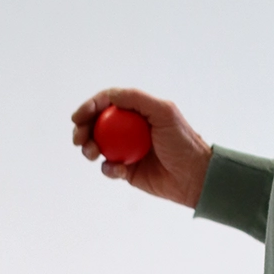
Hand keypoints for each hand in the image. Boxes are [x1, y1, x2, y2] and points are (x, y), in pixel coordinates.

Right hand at [71, 88, 211, 207]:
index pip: (107, 103)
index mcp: (137, 112)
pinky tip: (117, 170)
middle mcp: (129, 129)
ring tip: (92, 153)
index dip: (89, 107)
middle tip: (78, 139)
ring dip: (89, 148)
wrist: (195, 176)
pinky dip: (107, 168)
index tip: (78, 117)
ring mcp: (126, 150)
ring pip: (97, 146)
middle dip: (83, 129)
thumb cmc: (183, 142)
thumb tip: (110, 96)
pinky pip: (108, 168)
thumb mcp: (164, 112)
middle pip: (96, 124)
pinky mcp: (126, 171)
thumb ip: (137, 99)